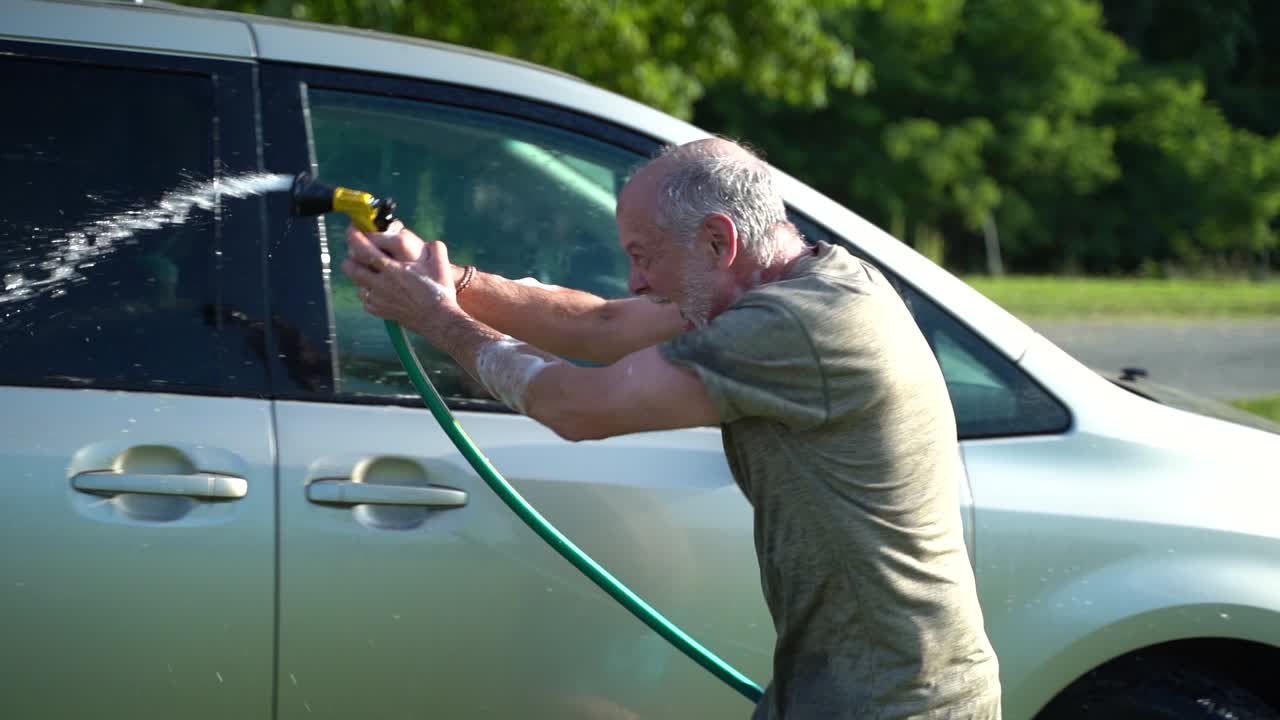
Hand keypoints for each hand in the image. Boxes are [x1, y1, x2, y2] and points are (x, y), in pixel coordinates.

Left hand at [341, 223, 462, 337]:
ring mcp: (379, 299)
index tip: (354, 230)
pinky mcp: (379, 311)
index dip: (354, 237)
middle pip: (351, 268)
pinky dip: (367, 291)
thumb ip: (434, 247)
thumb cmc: (439, 291)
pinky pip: (364, 298)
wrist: (438, 320)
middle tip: (357, 251)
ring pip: (356, 284)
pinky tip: (378, 288)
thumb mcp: (441, 264)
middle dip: (350, 257)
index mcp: (393, 269)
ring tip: (369, 269)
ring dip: (358, 274)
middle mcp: (381, 284)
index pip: (365, 250)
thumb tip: (428, 242)